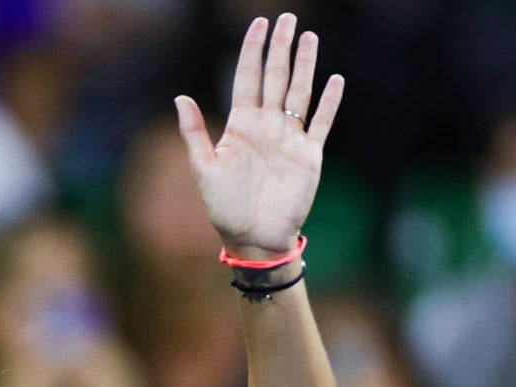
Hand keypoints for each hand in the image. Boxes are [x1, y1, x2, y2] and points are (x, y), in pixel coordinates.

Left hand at [174, 14, 343, 256]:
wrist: (253, 237)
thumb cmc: (224, 207)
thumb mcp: (203, 168)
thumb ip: (194, 132)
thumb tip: (180, 97)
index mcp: (240, 125)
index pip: (246, 78)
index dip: (252, 51)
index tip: (258, 24)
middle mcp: (266, 126)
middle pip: (275, 77)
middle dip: (281, 48)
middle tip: (287, 18)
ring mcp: (289, 138)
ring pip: (299, 92)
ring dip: (305, 65)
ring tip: (309, 37)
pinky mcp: (309, 155)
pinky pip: (322, 123)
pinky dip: (330, 103)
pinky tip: (335, 80)